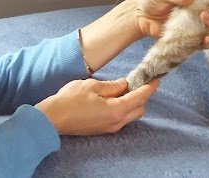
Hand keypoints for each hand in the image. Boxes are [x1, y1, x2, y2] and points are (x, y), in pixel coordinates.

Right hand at [34, 78, 158, 134]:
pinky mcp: (102, 129)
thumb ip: (112, 85)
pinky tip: (113, 98)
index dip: (149, 87)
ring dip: (132, 103)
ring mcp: (109, 128)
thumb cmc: (70, 100)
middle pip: (139, 109)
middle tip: (137, 82)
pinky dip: (122, 108)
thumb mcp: (92, 86)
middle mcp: (116, 122)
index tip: (155, 78)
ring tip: (123, 89)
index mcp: (116, 110)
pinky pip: (120, 119)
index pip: (140, 97)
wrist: (53, 118)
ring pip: (130, 115)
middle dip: (142, 96)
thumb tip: (124, 84)